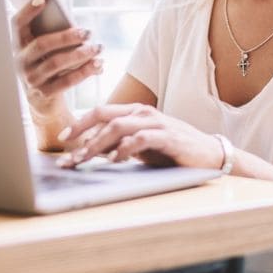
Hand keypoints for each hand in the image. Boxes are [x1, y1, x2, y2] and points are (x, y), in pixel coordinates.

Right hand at [11, 0, 102, 116]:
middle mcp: (21, 61)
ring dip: (80, 54)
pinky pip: (67, 81)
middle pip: (41, 45)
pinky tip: (98, 64)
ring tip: (97, 47)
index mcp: (19, 44)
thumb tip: (74, 23)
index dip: (28, 10)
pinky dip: (85, 71)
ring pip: (56, 63)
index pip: (17, 24)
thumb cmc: (48, 64)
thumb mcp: (47, 49)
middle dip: (66, 36)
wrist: (43, 100)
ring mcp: (31, 79)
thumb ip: (54, 34)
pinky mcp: (44, 94)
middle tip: (87, 31)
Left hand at [59, 103, 223, 168]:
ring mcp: (156, 123)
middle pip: (104, 117)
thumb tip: (88, 151)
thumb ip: (118, 144)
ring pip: (118, 127)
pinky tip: (115, 160)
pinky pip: (141, 139)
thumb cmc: (172, 150)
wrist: (210, 154)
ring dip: (98, 144)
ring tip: (84, 159)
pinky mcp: (168, 136)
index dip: (79, 123)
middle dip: (82, 134)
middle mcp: (143, 113)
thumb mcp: (140, 147)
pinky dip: (125, 148)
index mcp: (134, 112)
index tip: (62, 138)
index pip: (100, 112)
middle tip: (68, 153)